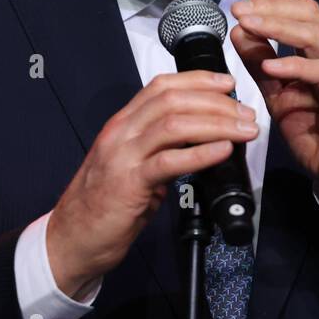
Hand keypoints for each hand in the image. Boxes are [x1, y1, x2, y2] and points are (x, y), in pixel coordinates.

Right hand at [47, 70, 259, 297]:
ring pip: (174, 124)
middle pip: (172, 100)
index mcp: (123, 124)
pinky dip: (200, 153)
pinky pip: (168, 161)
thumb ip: (161, 148)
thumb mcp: (134, 165)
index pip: (161, 86)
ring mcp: (122, 156)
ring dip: (216, 124)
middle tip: (245, 114)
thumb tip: (203, 141)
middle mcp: (121, 132)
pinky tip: (222, 151)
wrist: (72, 238)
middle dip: (216, 102)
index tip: (228, 83)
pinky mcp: (128, 183)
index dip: (198, 80)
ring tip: (243, 131)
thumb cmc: (105, 204)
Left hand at [230, 0, 318, 206]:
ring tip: (248, 24)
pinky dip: (293, 66)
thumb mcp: (278, 95)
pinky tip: (270, 66)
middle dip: (271, 6)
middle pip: (307, 14)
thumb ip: (260, 64)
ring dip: (278, 26)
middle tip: (240, 6)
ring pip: (314, 34)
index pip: (300, 11)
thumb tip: (239, 32)